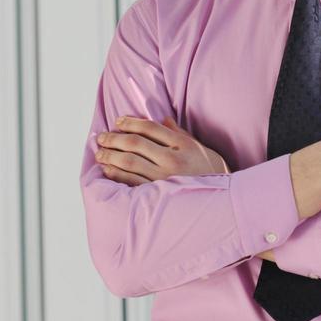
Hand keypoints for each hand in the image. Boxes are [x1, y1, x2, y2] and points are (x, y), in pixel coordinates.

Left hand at [94, 115, 230, 185]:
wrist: (221, 200)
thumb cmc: (211, 171)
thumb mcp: (200, 147)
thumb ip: (180, 133)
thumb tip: (164, 120)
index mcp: (182, 144)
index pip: (150, 128)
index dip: (131, 122)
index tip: (118, 121)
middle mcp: (171, 158)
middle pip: (136, 143)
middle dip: (115, 138)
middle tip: (101, 137)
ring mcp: (163, 177)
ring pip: (130, 162)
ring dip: (111, 155)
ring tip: (100, 152)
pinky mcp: (157, 193)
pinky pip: (131, 181)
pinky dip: (117, 174)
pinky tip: (108, 169)